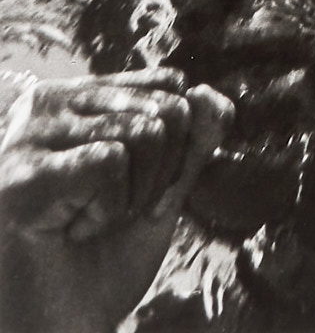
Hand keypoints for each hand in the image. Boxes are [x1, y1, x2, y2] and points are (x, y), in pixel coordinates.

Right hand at [0, 71, 232, 332]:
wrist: (64, 326)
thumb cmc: (107, 258)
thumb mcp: (164, 188)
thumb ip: (193, 139)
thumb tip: (209, 92)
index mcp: (83, 97)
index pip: (171, 87)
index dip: (179, 150)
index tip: (143, 196)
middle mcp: (51, 100)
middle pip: (164, 109)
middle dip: (159, 177)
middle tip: (111, 217)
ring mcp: (31, 133)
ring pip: (144, 132)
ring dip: (132, 198)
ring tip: (86, 222)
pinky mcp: (23, 169)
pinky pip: (111, 159)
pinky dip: (108, 209)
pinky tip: (70, 231)